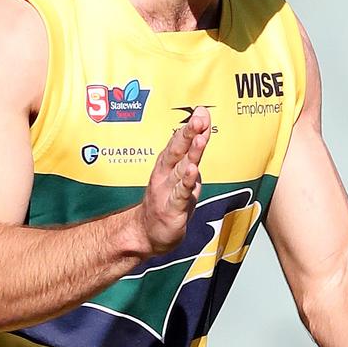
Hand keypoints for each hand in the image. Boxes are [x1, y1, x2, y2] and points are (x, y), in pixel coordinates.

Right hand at [134, 107, 210, 254]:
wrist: (145, 234)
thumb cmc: (166, 202)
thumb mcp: (182, 175)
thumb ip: (192, 152)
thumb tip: (201, 126)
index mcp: (167, 165)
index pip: (179, 142)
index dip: (191, 127)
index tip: (202, 112)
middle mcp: (165, 175)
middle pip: (177, 151)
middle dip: (188, 134)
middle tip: (198, 119)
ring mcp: (166, 191)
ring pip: (180, 170)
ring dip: (191, 154)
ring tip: (199, 139)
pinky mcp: (171, 210)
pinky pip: (180, 194)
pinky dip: (186, 182)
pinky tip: (192, 172)